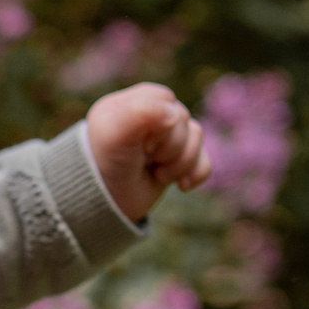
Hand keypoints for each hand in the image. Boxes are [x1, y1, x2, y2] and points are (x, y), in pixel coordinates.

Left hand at [85, 81, 209, 221]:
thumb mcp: (113, 135)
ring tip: (157, 174)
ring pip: (197, 137)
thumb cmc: (104, 166)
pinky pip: (204, 161)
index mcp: (132, 102)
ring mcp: (166, 139)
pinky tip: (181, 185)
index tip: (139, 143)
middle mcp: (150, 116)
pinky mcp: (178, 160)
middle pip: (184, 119)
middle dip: (169, 147)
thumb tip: (174, 114)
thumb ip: (139, 113)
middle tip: (145, 160)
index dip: (159, 124)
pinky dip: (196, 174)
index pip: (165, 100)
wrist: (104, 207)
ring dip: (181, 163)